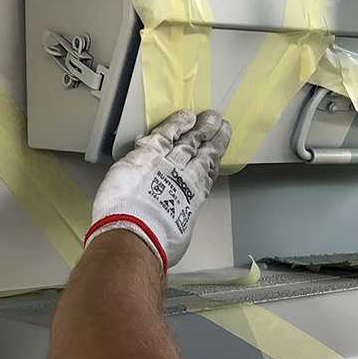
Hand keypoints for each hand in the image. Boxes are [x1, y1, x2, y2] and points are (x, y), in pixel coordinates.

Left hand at [87, 109, 231, 269]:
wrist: (136, 234)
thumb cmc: (154, 242)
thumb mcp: (175, 234)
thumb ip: (176, 221)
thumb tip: (172, 223)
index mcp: (191, 199)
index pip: (206, 174)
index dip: (214, 160)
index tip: (219, 152)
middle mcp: (184, 179)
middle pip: (203, 153)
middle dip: (213, 139)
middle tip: (222, 125)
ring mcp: (168, 164)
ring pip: (189, 140)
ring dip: (201, 127)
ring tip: (211, 117)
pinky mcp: (148, 154)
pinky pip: (165, 133)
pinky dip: (177, 123)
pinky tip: (186, 116)